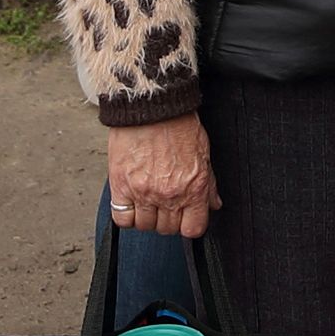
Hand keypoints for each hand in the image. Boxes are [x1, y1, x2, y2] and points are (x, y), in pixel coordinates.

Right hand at [104, 114, 218, 240]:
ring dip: (146, 217)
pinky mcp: (121, 187)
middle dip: (167, 219)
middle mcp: (170, 195)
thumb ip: (209, 184)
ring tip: (147, 200)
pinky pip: (122, 219)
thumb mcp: (203, 154)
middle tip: (165, 202)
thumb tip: (213, 203)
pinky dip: (126, 215)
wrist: (152, 106)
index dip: (189, 225)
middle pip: (168, 229)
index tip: (185, 218)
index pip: (193, 229)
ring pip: (145, 226)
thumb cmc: (178, 124)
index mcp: (194, 188)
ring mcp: (144, 193)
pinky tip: (131, 202)